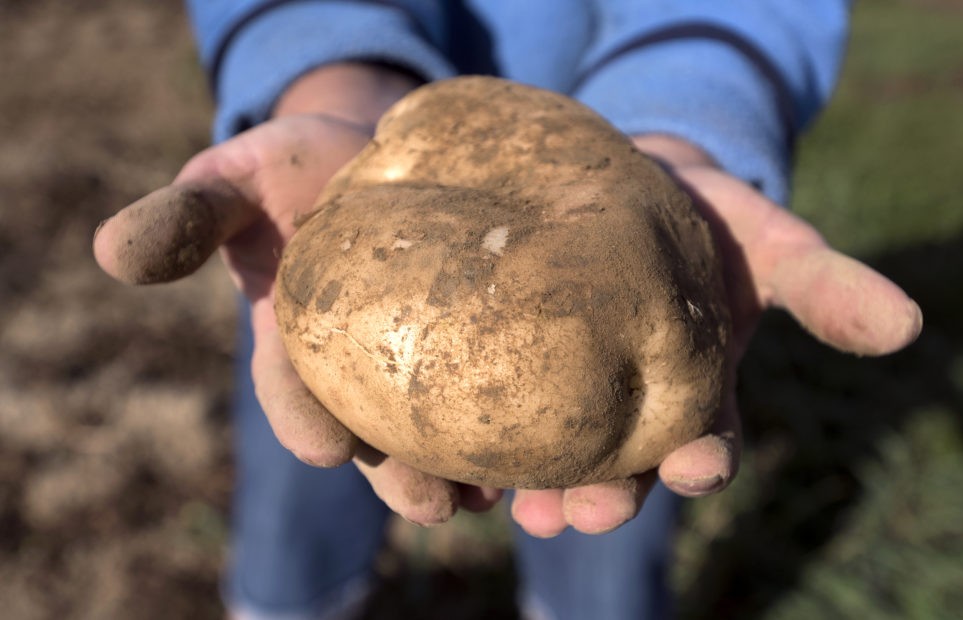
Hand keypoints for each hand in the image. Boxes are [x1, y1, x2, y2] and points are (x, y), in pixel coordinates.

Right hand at [93, 64, 503, 524]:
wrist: (376, 150)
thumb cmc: (296, 164)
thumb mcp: (236, 177)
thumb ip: (188, 215)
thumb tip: (111, 252)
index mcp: (295, 337)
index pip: (293, 390)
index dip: (305, 418)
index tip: (328, 448)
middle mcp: (354, 363)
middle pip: (375, 431)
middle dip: (398, 472)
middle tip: (434, 504)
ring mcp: (413, 356)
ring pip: (433, 429)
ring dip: (460, 468)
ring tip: (492, 496)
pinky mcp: (470, 339)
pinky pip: (486, 392)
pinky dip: (508, 424)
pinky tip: (536, 451)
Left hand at [508, 134, 922, 536]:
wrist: (623, 177)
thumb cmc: (706, 216)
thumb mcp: (771, 242)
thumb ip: (825, 285)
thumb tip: (906, 326)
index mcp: (696, 392)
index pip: (705, 444)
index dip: (704, 461)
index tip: (698, 467)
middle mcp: (633, 408)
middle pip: (623, 470)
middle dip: (610, 496)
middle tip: (585, 512)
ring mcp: (571, 393)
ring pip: (557, 460)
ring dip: (543, 491)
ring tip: (524, 509)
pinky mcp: (514, 369)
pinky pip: (496, 417)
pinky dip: (480, 448)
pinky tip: (456, 465)